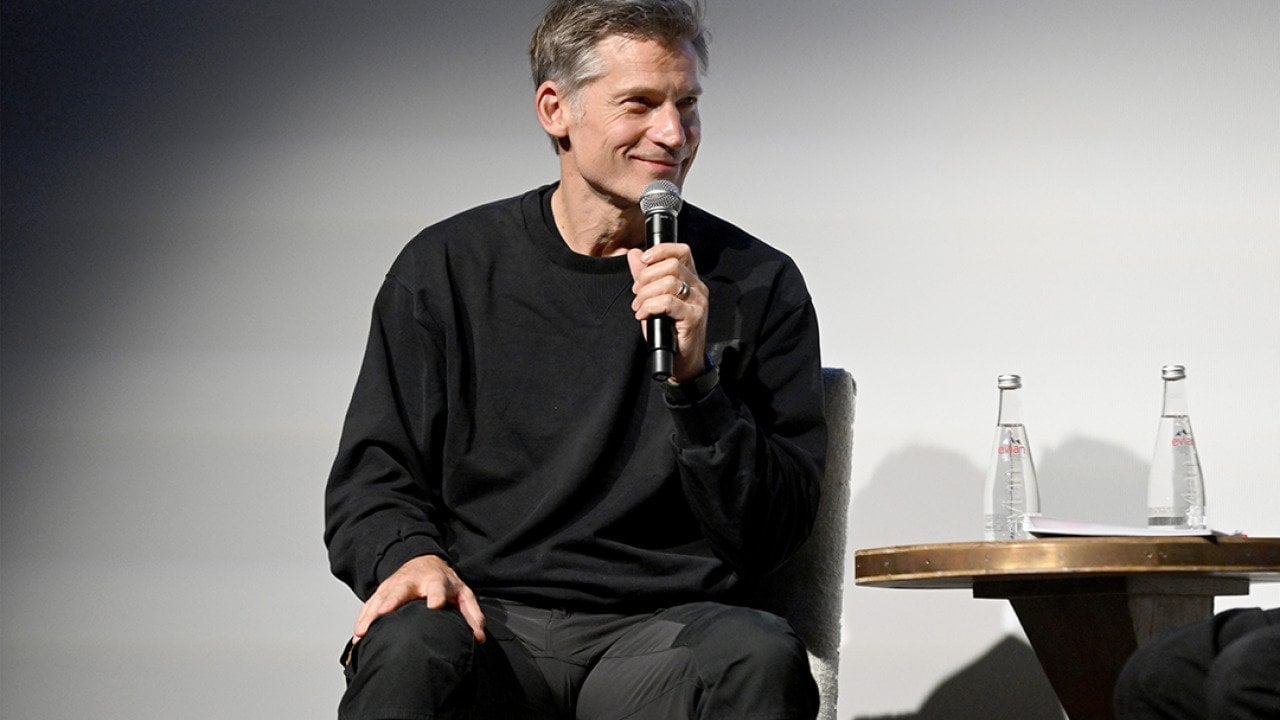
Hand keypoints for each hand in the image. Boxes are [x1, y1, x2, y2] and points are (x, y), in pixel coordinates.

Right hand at [352, 554, 485, 643]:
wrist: (423, 562)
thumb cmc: (444, 583)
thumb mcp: (462, 594)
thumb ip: (471, 614)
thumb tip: (478, 637)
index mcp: (436, 580)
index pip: (437, 587)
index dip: (436, 595)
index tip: (434, 606)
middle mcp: (412, 581)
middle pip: (400, 590)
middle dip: (391, 601)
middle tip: (383, 614)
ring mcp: (394, 585)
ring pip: (380, 598)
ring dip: (370, 615)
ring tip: (363, 632)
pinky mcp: (382, 592)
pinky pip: (370, 605)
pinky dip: (362, 619)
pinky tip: (358, 635)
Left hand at [627, 243, 706, 382]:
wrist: (681, 361)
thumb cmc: (668, 330)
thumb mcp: (653, 298)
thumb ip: (644, 276)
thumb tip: (633, 254)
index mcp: (690, 279)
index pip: (682, 251)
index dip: (661, 250)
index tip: (643, 259)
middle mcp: (698, 288)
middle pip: (672, 265)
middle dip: (646, 277)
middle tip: (636, 292)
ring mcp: (698, 302)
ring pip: (669, 282)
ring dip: (646, 293)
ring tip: (638, 306)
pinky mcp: (694, 317)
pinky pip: (668, 302)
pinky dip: (650, 306)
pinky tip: (642, 315)